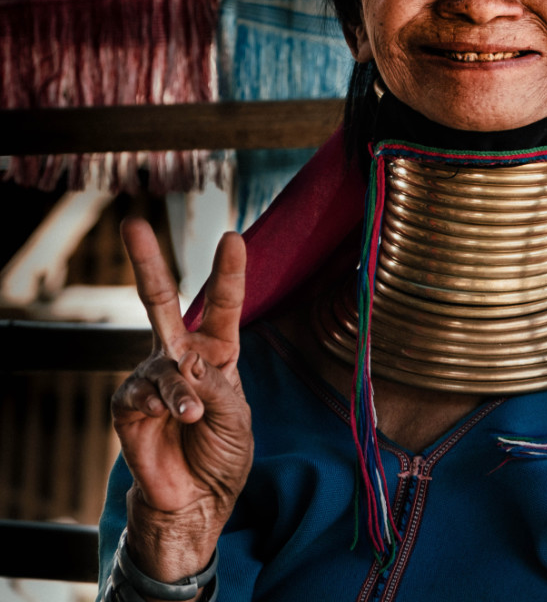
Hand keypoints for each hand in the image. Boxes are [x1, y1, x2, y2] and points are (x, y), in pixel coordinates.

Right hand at [111, 218, 252, 580]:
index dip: (228, 271)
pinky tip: (174, 420)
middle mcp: (181, 356)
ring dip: (180, 392)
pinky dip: (162, 406)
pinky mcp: (128, 405)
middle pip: (160, 299)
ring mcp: (152, 377)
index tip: (233, 237)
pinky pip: (141, 393)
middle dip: (145, 261)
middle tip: (132, 223)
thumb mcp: (237, 417)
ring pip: (163, 365)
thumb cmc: (223, 455)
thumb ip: (215, 386)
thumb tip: (184, 362)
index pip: (222, 304)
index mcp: (216, 352)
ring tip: (194, 417)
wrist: (197, 502)